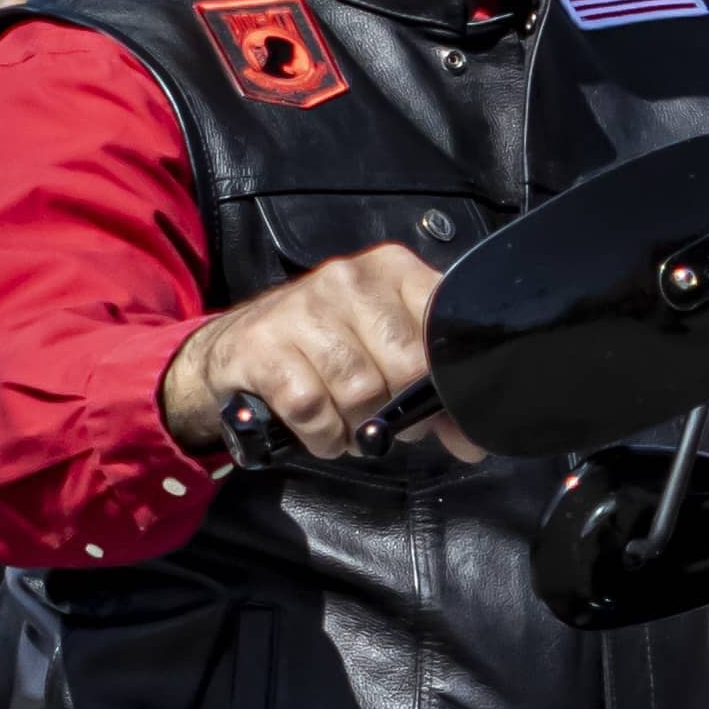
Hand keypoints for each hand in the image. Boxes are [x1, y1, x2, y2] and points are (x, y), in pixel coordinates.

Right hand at [156, 241, 469, 467]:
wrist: (236, 346)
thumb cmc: (325, 349)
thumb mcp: (384, 350)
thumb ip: (433, 387)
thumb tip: (473, 439)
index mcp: (390, 270)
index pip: (441, 326)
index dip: (444, 381)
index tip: (432, 405)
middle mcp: (347, 279)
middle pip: (406, 365)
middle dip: (399, 410)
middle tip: (381, 419)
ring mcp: (302, 308)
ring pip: (361, 391)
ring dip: (358, 428)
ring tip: (348, 424)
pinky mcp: (264, 346)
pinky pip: (314, 409)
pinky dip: (324, 436)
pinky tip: (321, 431)